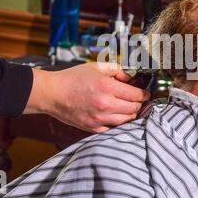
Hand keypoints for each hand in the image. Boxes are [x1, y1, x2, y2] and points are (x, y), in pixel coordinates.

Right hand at [25, 63, 150, 132]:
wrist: (53, 94)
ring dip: (131, 115)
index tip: (145, 94)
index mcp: (107, 87)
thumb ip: (117, 70)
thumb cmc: (73, 78)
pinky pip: (114, 129)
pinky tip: (117, 117)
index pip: (136, 95)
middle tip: (136, 100)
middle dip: (139, 104)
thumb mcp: (97, 67)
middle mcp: (105, 104)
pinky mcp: (93, 128)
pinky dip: (119, 123)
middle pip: (134, 109)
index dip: (144, 94)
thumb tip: (131, 77)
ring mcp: (99, 118)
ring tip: (128, 108)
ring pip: (127, 121)